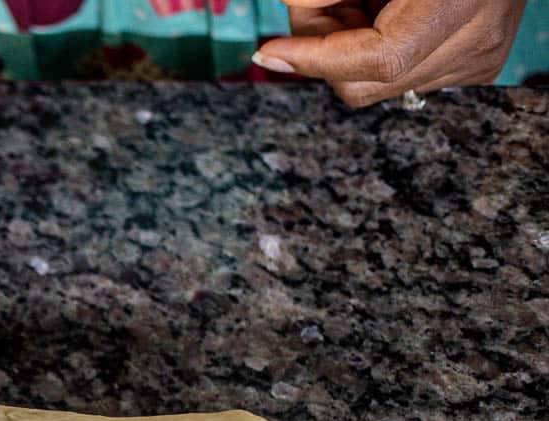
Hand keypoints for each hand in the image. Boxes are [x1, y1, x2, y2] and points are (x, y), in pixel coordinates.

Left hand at [254, 0, 527, 106]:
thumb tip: (285, 21)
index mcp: (460, 0)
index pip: (379, 57)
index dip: (315, 58)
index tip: (269, 50)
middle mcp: (477, 38)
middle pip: (366, 81)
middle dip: (325, 49)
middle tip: (323, 4)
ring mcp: (478, 59)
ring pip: (377, 85)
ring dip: (349, 48)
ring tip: (363, 0)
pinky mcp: (477, 67)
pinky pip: (402, 77)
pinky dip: (374, 51)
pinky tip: (385, 12)